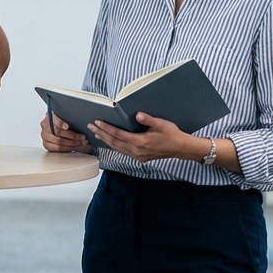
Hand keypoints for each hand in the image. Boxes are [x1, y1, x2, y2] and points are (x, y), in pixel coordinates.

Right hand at [40, 114, 91, 153]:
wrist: (60, 129)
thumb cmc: (66, 123)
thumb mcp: (67, 117)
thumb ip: (69, 117)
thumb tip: (80, 119)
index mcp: (49, 117)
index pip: (53, 119)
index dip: (60, 123)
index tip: (67, 126)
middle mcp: (45, 126)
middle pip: (57, 132)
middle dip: (72, 135)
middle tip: (83, 137)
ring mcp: (45, 136)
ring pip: (59, 142)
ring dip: (72, 143)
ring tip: (82, 142)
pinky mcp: (47, 145)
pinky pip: (57, 148)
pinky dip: (67, 148)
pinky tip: (74, 146)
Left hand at [87, 112, 204, 162]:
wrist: (181, 148)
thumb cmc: (172, 135)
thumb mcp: (161, 124)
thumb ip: (148, 119)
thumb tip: (137, 115)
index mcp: (140, 142)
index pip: (118, 134)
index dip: (106, 128)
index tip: (97, 122)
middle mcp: (136, 150)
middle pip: (114, 142)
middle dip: (101, 133)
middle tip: (91, 126)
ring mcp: (137, 155)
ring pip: (117, 148)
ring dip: (106, 140)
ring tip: (96, 133)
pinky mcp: (140, 157)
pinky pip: (122, 151)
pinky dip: (114, 145)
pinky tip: (109, 141)